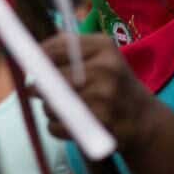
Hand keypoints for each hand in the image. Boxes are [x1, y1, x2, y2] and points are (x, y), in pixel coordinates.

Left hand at [39, 33, 154, 154]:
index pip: (57, 48)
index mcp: (103, 46)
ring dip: (49, 109)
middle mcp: (106, 68)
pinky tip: (69, 124)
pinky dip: (56, 128)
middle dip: (40, 88)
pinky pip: (58, 126)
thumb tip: (30, 53)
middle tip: (39, 92)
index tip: (29, 67)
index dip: (37, 59)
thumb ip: (68, 50)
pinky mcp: (101, 123)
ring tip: (62, 109)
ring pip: (52, 104)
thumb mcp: (101, 57)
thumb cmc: (114, 84)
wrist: (144, 119)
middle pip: (52, 78)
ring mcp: (105, 96)